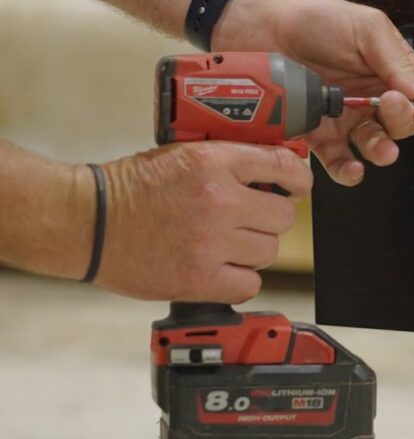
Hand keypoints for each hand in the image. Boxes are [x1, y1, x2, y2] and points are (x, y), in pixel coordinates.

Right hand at [94, 142, 311, 302]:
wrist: (89, 221)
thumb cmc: (131, 187)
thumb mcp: (184, 154)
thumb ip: (230, 161)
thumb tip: (275, 170)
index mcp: (214, 163)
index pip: (284, 166)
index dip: (298, 179)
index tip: (298, 187)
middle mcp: (218, 200)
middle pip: (284, 216)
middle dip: (270, 218)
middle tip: (250, 219)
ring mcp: (210, 242)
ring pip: (269, 250)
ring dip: (254, 249)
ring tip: (228, 243)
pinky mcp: (198, 278)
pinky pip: (249, 284)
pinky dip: (240, 280)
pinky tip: (221, 267)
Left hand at [215, 0, 413, 185]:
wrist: (260, 26)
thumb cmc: (313, 18)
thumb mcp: (367, 28)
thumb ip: (399, 62)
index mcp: (390, 70)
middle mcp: (372, 96)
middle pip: (404, 126)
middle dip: (403, 122)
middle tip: (388, 105)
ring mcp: (346, 117)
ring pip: (375, 146)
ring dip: (382, 151)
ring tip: (379, 146)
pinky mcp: (318, 133)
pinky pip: (338, 160)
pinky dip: (347, 169)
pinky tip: (352, 167)